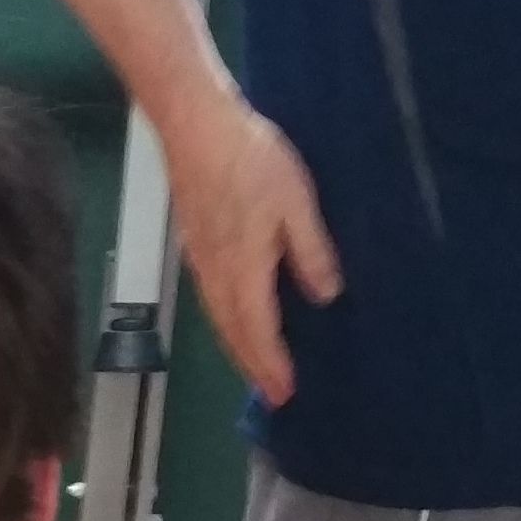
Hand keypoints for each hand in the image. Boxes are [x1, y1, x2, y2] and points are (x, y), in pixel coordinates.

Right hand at [173, 95, 343, 403]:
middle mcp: (217, 274)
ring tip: (256, 367)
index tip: (286, 393)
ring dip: (237, 348)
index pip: (258, 329)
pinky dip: (226, 322)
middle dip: (252, 365)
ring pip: (218, 318)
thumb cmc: (251, 159)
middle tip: (272, 394)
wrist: (196, 126)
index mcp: (245, 268)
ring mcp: (201, 260)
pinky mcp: (195, 245)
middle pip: (232, 333)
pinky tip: (235, 319)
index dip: (272, 363)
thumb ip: (310, 251)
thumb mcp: (295, 202)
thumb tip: (325, 296)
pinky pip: (211, 300)